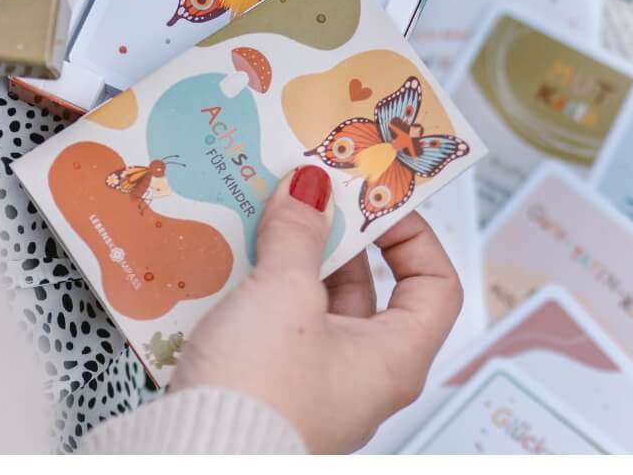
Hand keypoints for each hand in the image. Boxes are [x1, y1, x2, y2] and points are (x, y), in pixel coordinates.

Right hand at [169, 165, 461, 453]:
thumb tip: (312, 186)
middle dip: (334, 234)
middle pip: (363, 286)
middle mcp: (358, 373)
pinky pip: (270, 318)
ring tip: (259, 210)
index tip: (373, 197)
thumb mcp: (286, 294)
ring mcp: (310, 379)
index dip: (412, 235)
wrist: (198, 458)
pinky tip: (227, 252)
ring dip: (287, 253)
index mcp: (391, 358)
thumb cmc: (263, 391)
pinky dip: (255, 281)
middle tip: (305, 189)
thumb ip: (300, 233)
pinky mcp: (265, 382)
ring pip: (309, 299)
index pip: (434, 285)